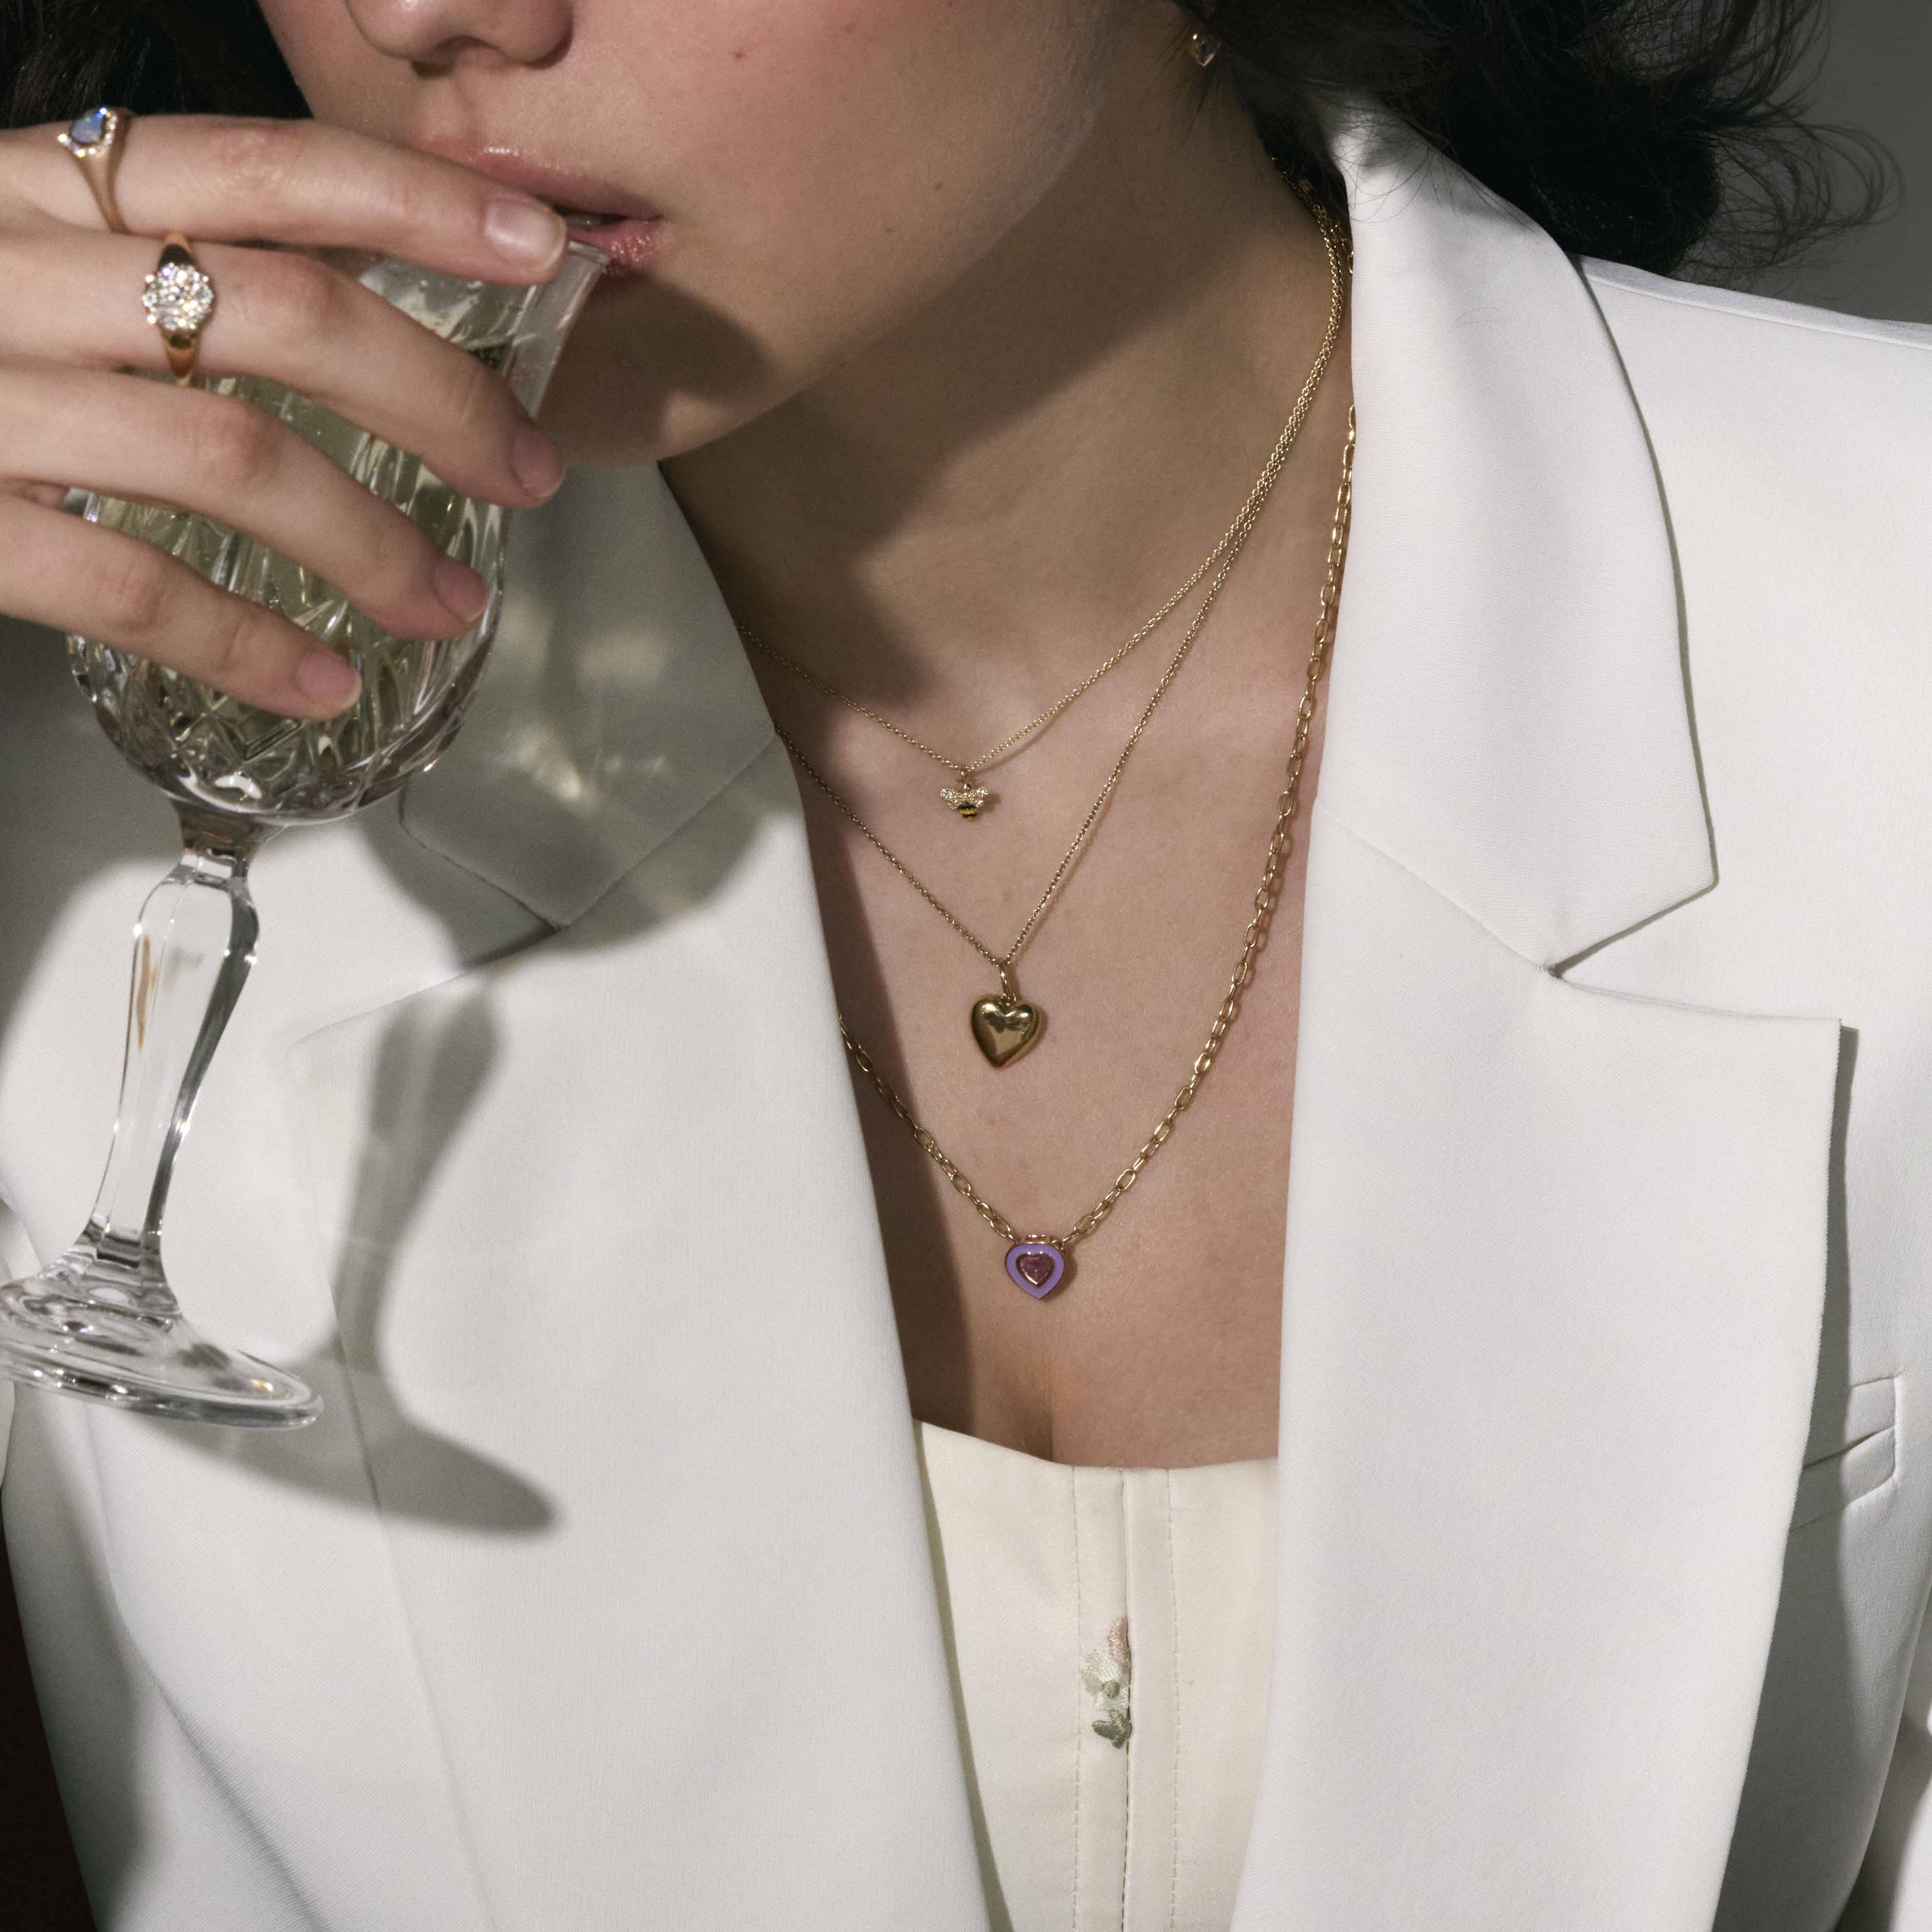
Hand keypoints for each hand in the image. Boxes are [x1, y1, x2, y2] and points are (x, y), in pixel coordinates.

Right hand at [0, 115, 573, 717]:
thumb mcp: (28, 256)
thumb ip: (159, 261)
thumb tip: (350, 300)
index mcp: (40, 193)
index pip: (259, 168)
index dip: (413, 200)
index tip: (534, 242)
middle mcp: (13, 273)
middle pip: (282, 314)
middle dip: (438, 399)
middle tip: (525, 471)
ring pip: (229, 457)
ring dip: (371, 544)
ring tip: (449, 603)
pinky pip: (127, 583)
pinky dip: (245, 643)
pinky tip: (323, 681)